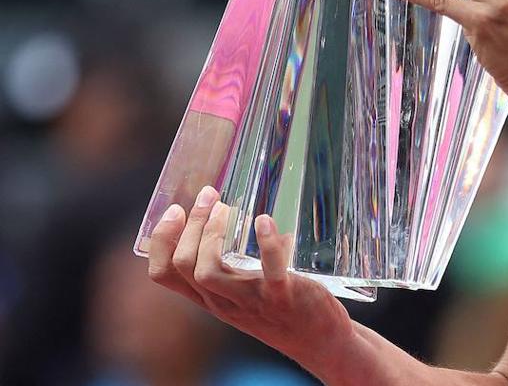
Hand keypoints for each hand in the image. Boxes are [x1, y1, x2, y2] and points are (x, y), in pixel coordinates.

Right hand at [147, 185, 352, 376]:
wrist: (317, 339)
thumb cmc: (280, 308)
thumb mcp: (245, 291)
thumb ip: (237, 264)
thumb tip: (247, 217)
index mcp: (210, 296)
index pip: (164, 275)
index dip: (161, 241)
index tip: (174, 210)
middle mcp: (222, 300)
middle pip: (184, 266)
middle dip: (188, 227)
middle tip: (208, 196)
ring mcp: (250, 300)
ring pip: (208, 272)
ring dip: (212, 234)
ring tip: (225, 206)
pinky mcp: (281, 295)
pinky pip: (270, 271)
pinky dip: (266, 244)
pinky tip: (264, 221)